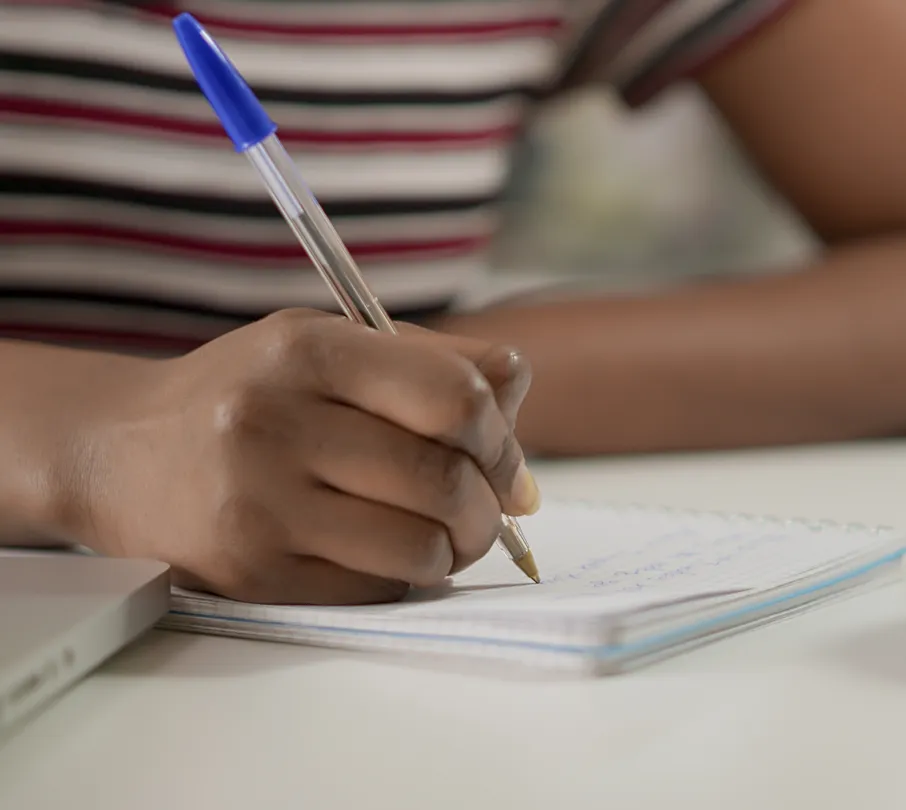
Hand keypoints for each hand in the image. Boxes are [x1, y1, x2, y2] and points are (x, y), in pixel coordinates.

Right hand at [70, 309, 539, 604]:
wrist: (119, 452)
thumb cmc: (252, 394)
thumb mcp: (332, 345)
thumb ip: (437, 363)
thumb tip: (523, 420)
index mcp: (309, 349)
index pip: (454, 398)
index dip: (503, 439)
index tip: (507, 462)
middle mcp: (276, 422)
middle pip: (444, 480)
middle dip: (490, 507)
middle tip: (490, 512)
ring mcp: (259, 503)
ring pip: (419, 548)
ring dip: (456, 551)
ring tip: (448, 537)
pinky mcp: (251, 573)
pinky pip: (374, 591)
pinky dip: (403, 578)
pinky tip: (388, 554)